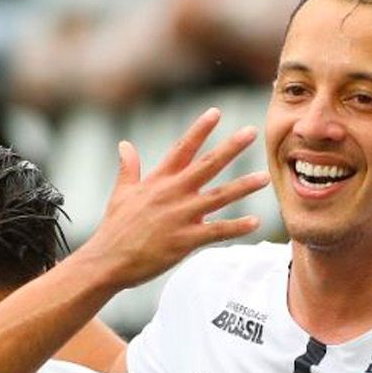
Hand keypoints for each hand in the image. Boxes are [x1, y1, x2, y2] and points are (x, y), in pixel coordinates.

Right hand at [81, 107, 269, 287]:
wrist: (107, 260)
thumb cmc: (115, 228)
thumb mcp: (121, 193)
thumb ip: (128, 167)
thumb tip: (124, 145)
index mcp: (158, 180)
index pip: (183, 148)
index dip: (200, 129)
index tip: (216, 112)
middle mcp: (172, 193)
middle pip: (208, 165)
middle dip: (231, 147)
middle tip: (252, 132)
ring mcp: (180, 216)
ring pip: (219, 197)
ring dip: (243, 186)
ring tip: (264, 177)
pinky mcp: (185, 240)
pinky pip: (217, 231)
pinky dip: (237, 227)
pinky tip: (256, 221)